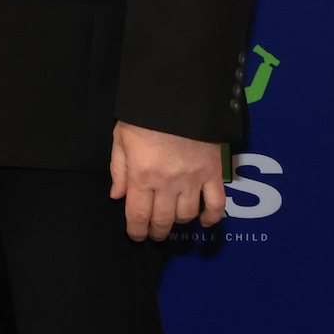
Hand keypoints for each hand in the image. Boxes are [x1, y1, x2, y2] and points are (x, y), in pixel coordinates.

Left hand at [109, 120, 226, 241]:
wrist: (177, 97)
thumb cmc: (144, 117)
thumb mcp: (121, 139)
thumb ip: (119, 170)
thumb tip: (117, 196)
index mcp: (142, 175)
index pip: (138, 214)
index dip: (137, 230)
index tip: (136, 236)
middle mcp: (168, 183)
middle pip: (163, 219)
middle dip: (157, 230)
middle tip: (154, 233)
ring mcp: (193, 179)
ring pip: (187, 214)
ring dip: (179, 223)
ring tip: (173, 222)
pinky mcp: (213, 172)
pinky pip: (217, 202)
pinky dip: (212, 217)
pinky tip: (203, 222)